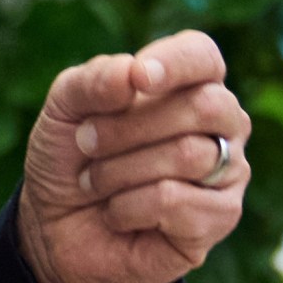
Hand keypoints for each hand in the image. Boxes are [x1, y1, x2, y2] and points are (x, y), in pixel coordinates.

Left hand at [17, 30, 249, 282]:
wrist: (56, 226)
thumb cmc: (71, 156)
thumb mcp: (64, 110)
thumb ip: (92, 82)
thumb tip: (133, 72)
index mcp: (188, 84)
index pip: (202, 56)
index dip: (174, 62)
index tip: (139, 77)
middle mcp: (220, 125)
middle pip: (204, 105)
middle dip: (130, 126)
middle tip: (85, 142)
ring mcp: (227, 172)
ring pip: (190, 154)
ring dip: (119, 170)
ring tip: (94, 180)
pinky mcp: (219, 218)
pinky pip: (176, 201)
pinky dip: (128, 207)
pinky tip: (117, 213)